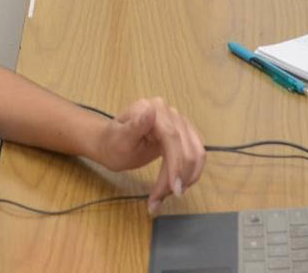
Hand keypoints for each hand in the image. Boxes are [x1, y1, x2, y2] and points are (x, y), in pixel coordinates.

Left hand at [90, 98, 206, 214]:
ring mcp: (180, 122)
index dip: (176, 164)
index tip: (174, 189)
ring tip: (165, 195)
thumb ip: (136, 126)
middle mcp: (170, 112)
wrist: (111, 144)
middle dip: (177, 177)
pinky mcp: (185, 134)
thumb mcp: (120, 138)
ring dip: (186, 178)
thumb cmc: (112, 142)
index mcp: (154, 108)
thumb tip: (151, 111)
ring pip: (195, 153)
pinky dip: (190, 174)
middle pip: (185, 148)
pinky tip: (177, 186)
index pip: (172, 137)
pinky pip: (196, 154)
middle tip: (159, 200)